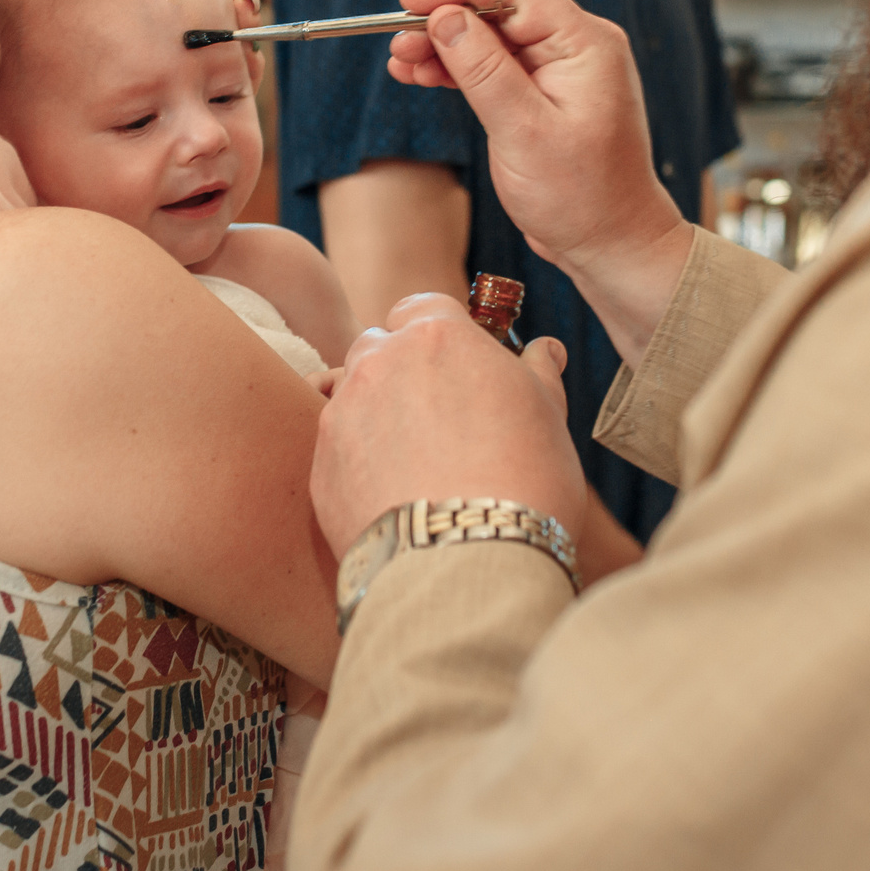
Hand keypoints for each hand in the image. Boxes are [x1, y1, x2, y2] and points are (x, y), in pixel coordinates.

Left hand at [311, 293, 585, 555]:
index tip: (455, 363)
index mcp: (438, 336)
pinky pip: (337, 446)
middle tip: (438, 415)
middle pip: (379, 345)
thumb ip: (537, 372)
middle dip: (401, 368)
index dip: (439, 333)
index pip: (422, 306)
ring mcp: (344, 412)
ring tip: (415, 459)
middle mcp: (380, 362)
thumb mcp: (548, 417)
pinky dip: (358, 460)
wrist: (469, 563)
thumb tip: (545, 350)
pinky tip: (393, 492)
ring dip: (376, 412)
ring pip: (352, 394)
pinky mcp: (321, 464)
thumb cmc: (525, 482)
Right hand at [387, 0, 693, 348]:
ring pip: (493, 41)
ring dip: (446, 48)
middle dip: (445, 22)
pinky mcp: (545, 96)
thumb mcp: (523, 131)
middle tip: (397, 41)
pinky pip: (498, 68)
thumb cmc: (580, 197)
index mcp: (586, 45)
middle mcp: (578, 49)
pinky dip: (461, 71)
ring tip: (401, 62)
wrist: (611, 246)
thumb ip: (483, 69)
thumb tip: (446, 17)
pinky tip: (424, 75)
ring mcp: (562, 72)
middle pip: (500, 14)